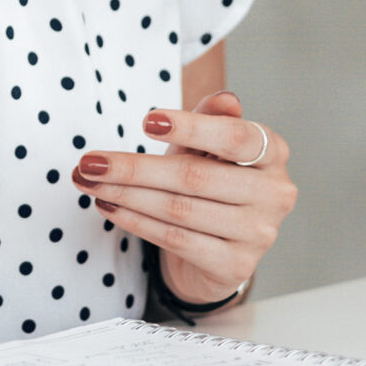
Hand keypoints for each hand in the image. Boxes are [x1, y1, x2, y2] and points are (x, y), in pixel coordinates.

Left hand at [71, 90, 294, 306]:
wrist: (219, 248)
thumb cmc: (212, 182)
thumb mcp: (207, 146)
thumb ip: (210, 120)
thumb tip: (225, 99)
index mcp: (274, 153)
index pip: (234, 137)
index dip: (192, 128)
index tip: (146, 121)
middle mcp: (275, 193)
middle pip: (195, 177)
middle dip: (134, 168)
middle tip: (90, 162)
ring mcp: (259, 233)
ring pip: (180, 210)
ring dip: (126, 195)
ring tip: (89, 183)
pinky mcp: (236, 266)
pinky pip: (176, 240)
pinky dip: (136, 222)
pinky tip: (110, 207)